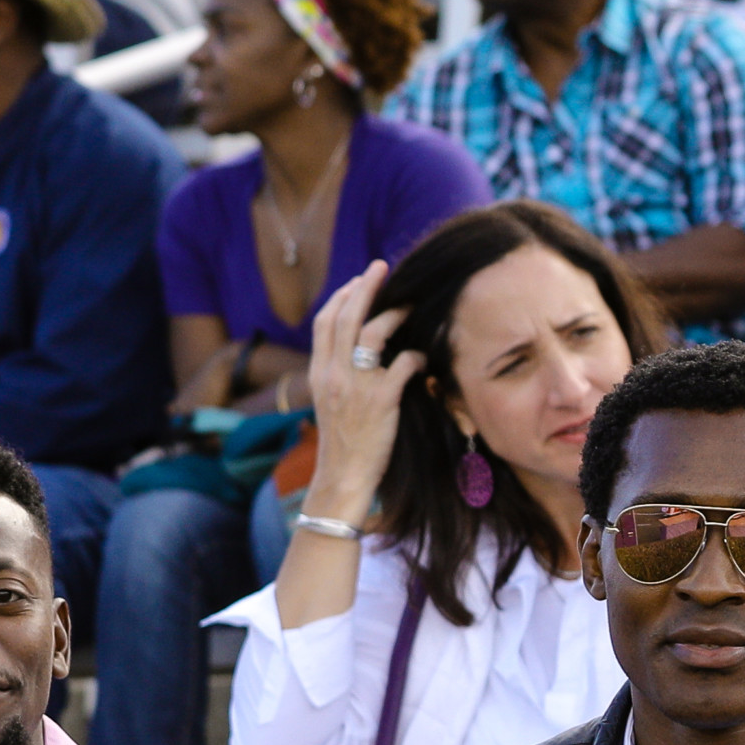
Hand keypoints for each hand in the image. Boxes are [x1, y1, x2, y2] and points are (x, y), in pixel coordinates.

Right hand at [303, 265, 417, 520]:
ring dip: (392, 315)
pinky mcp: (380, 402)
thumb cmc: (343, 443)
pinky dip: (416, 357)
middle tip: (381, 267)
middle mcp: (333, 374)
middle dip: (364, 287)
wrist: (342, 478)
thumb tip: (357, 352)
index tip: (357, 281)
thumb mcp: (330, 404)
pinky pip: (401, 366)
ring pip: (370, 334)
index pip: (324, 322)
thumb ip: (338, 375)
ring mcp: (355, 387)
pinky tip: (425, 358)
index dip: (341, 296)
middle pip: (345, 317)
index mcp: (319, 372)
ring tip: (409, 307)